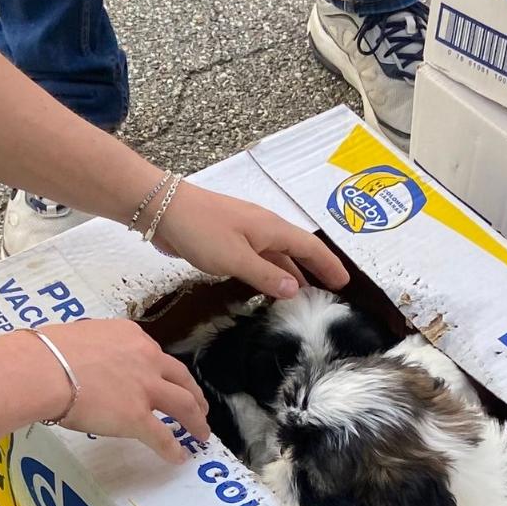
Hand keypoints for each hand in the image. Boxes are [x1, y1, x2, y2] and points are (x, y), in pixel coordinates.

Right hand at [30, 320, 209, 463]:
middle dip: (194, 393)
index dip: (162, 370)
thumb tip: (83, 361)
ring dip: (196, 420)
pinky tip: (179, 456)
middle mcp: (146, 358)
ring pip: (184, 404)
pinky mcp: (138, 417)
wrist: (45, 369)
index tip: (164, 380)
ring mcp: (146, 388)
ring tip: (200, 432)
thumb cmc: (49, 352)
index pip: (154, 355)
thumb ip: (93, 350)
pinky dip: (173, 448)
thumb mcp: (80, 338)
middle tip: (199, 406)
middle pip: (181, 377)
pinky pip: (162, 436)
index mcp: (130, 337)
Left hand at [150, 182, 350, 299]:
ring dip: (289, 274)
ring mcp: (245, 233)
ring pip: (276, 255)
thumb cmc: (202, 231)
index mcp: (272, 228)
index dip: (328, 265)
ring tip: (301, 296)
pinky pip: (257, 257)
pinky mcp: (228, 239)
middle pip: (296, 251)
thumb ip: (266, 275)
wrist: (163, 209)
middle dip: (313, 270)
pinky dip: (268, 272)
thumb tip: (297, 289)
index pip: (310, 247)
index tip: (343, 283)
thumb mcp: (236, 258)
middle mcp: (263, 228)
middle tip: (327, 294)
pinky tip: (265, 287)